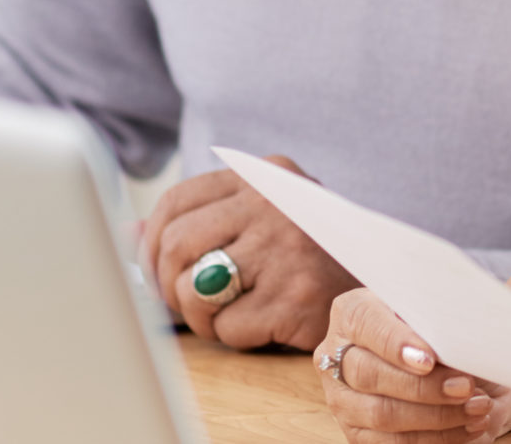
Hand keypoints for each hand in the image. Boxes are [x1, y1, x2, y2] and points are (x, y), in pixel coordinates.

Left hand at [138, 155, 355, 350]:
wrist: (385, 288)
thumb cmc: (311, 257)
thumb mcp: (262, 222)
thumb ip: (200, 222)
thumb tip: (124, 236)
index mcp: (267, 175)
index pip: (178, 199)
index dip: (151, 242)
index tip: (154, 270)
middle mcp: (277, 203)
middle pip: (177, 244)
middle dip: (166, 285)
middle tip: (183, 303)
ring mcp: (288, 247)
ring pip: (194, 288)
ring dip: (198, 316)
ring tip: (224, 315)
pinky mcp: (295, 295)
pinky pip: (228, 326)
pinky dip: (233, 336)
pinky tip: (261, 325)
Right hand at [318, 287, 510, 441]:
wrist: (430, 353)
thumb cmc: (432, 323)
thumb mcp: (430, 308)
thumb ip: (435, 316)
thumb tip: (459, 337)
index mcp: (351, 313)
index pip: (366, 324)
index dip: (396, 343)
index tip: (430, 359)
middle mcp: (335, 357)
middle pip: (370, 374)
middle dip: (424, 386)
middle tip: (466, 387)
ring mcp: (341, 398)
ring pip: (380, 414)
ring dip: (435, 417)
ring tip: (475, 409)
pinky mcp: (354, 431)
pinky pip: (390, 442)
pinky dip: (433, 438)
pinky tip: (465, 428)